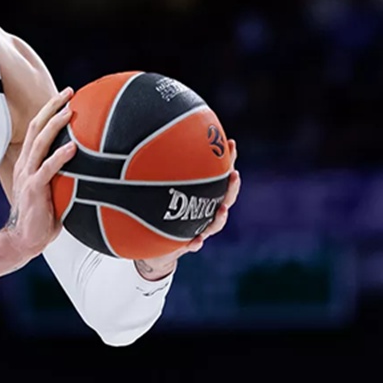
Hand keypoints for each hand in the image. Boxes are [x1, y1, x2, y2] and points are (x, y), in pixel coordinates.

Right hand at [3, 87, 76, 258]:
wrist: (24, 240)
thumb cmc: (42, 218)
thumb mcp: (56, 192)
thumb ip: (68, 177)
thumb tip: (95, 169)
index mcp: (31, 163)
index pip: (38, 130)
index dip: (50, 110)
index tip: (67, 96)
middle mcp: (27, 165)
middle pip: (37, 128)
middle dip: (52, 107)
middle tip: (69, 92)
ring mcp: (28, 176)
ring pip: (39, 143)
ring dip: (55, 125)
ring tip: (69, 112)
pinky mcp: (33, 190)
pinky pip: (47, 170)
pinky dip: (59, 157)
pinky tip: (72, 148)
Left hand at [135, 138, 241, 280]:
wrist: (155, 247)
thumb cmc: (160, 213)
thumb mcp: (158, 190)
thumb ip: (158, 169)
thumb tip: (148, 136)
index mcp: (203, 196)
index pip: (220, 175)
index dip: (228, 160)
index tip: (231, 143)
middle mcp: (205, 211)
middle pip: (226, 198)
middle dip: (232, 186)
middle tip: (234, 174)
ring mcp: (199, 228)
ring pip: (216, 223)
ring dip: (220, 216)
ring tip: (221, 209)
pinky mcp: (188, 244)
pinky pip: (194, 244)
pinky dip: (196, 243)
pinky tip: (196, 241)